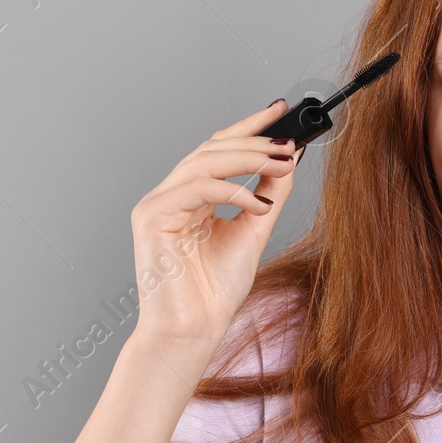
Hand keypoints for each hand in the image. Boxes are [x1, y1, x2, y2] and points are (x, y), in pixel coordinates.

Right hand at [129, 100, 304, 347]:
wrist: (193, 331)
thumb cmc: (214, 292)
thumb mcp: (253, 232)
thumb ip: (267, 195)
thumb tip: (289, 160)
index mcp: (191, 197)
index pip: (219, 149)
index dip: (249, 126)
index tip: (281, 111)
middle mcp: (171, 196)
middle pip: (211, 149)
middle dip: (254, 142)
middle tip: (289, 145)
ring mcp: (157, 205)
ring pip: (203, 162)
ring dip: (248, 159)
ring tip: (283, 164)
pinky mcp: (151, 218)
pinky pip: (196, 189)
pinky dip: (232, 192)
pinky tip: (257, 204)